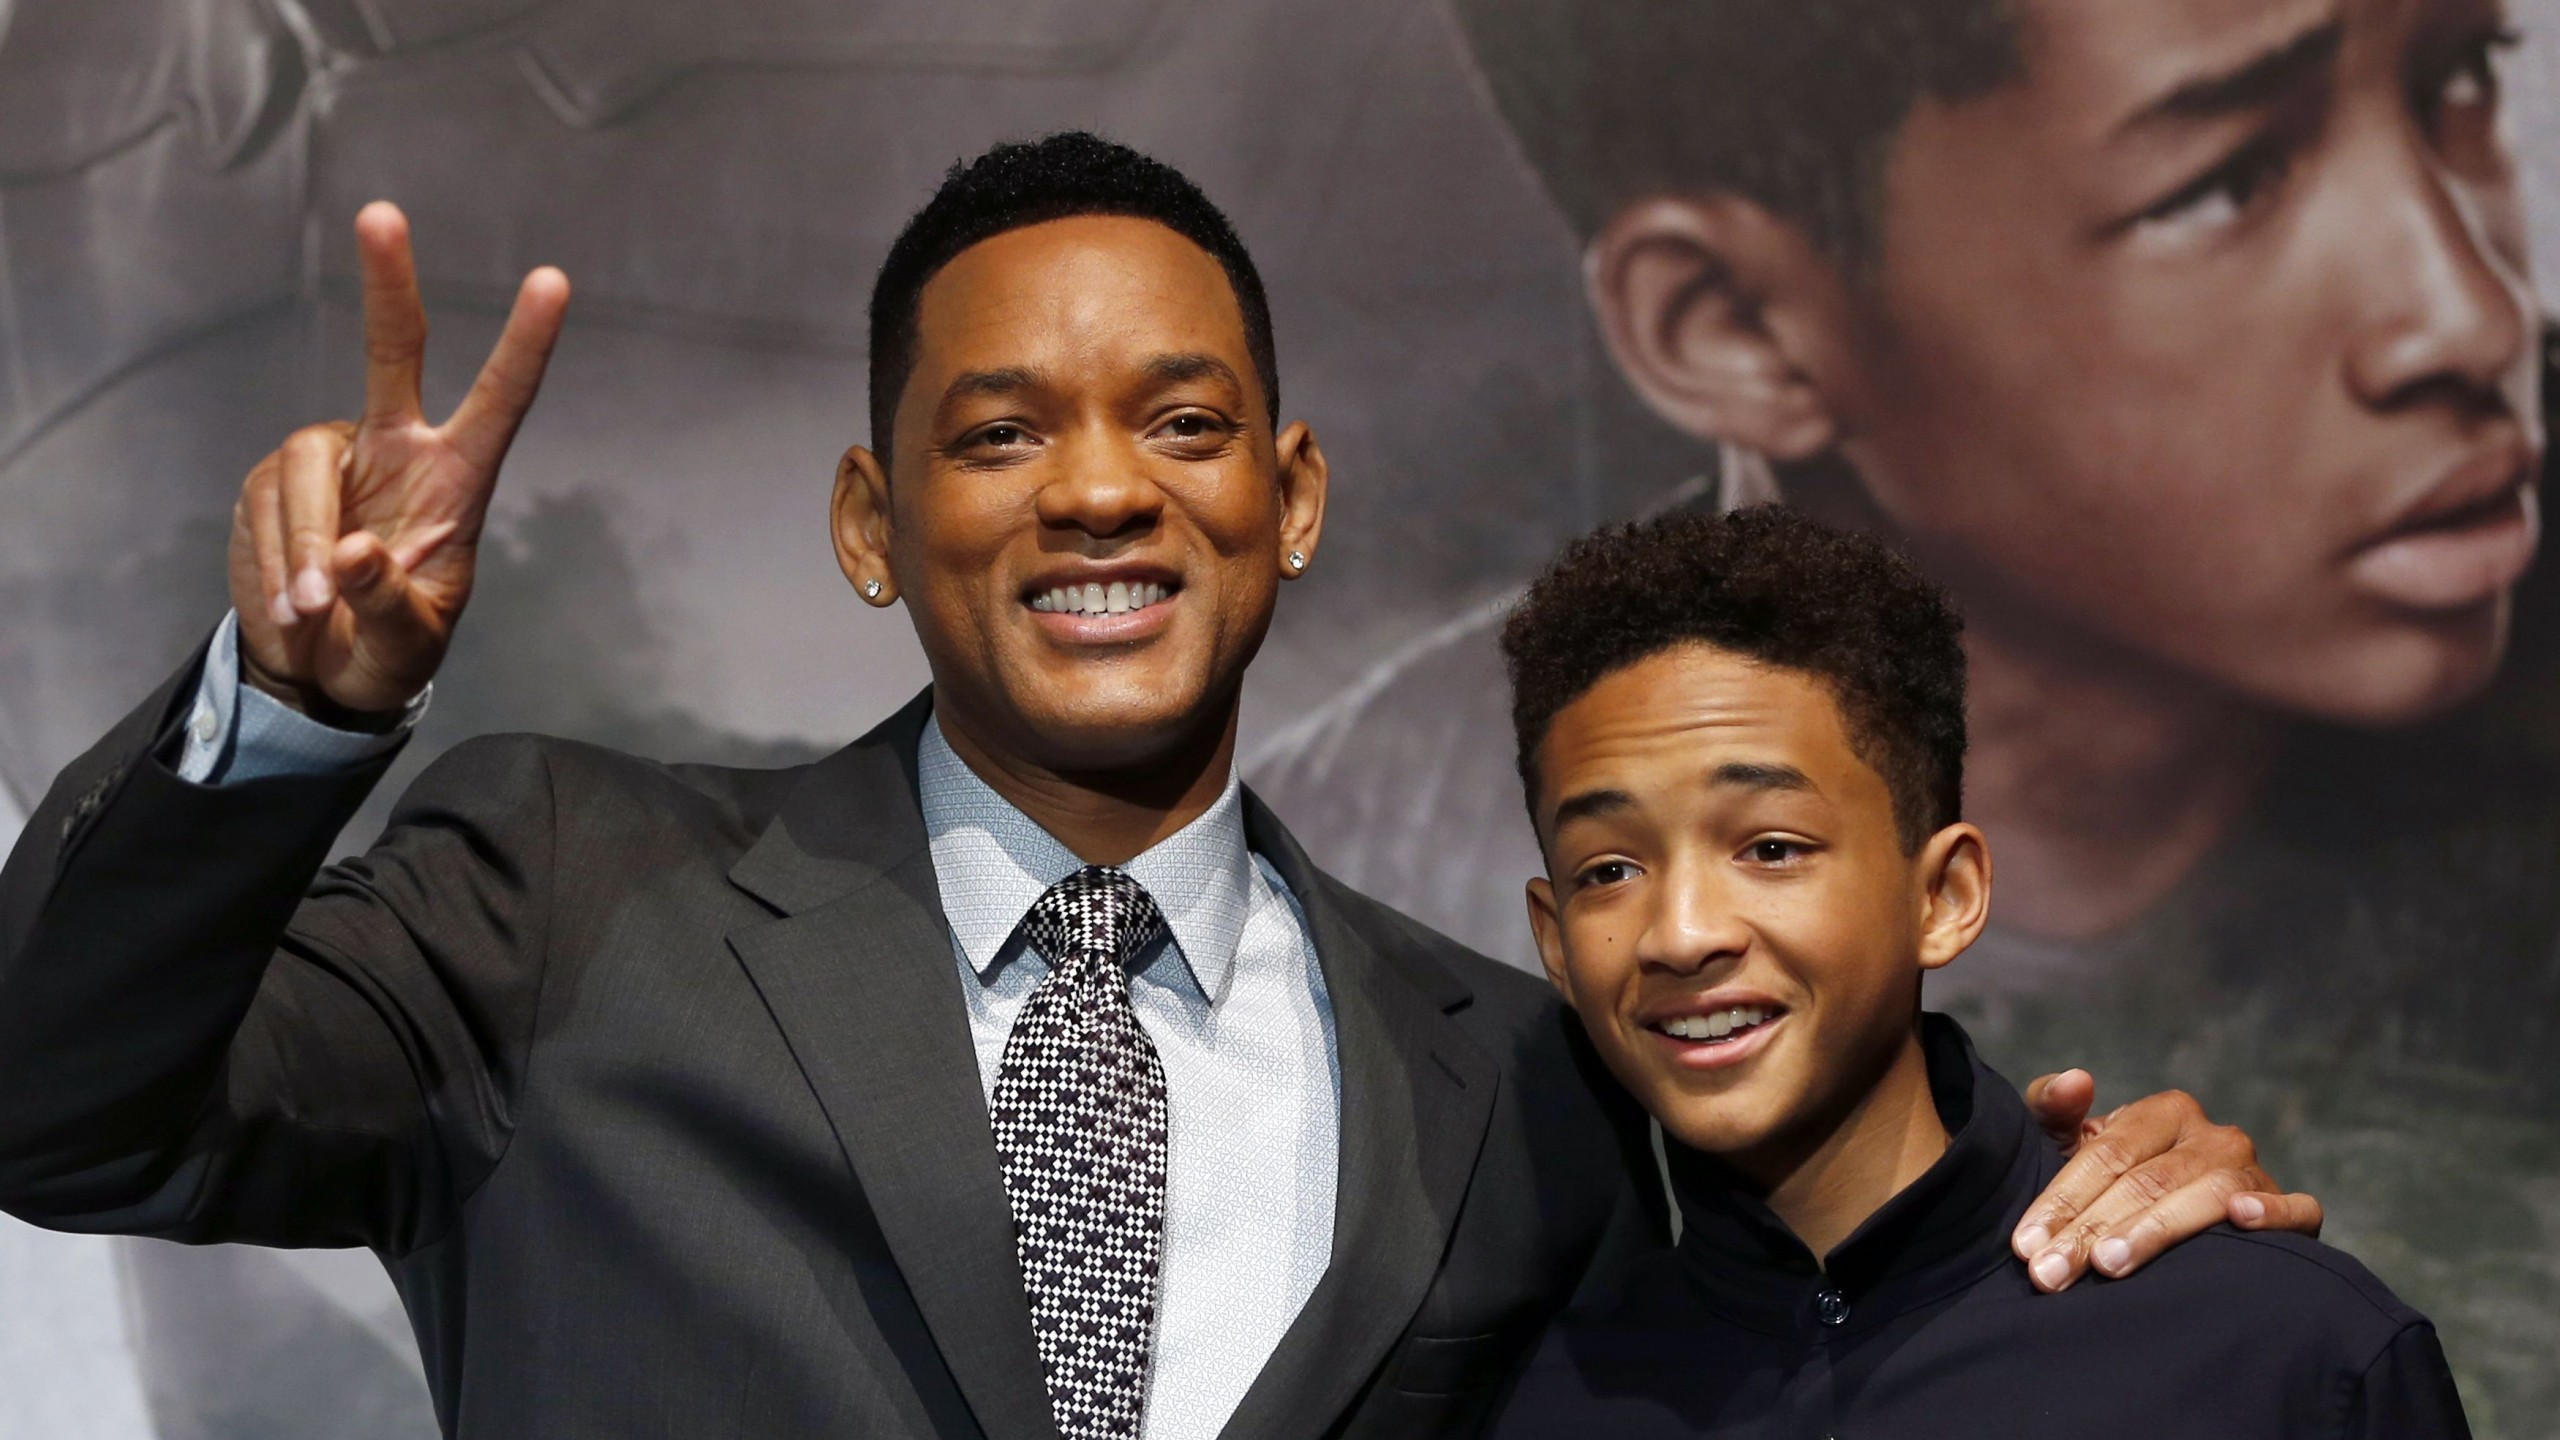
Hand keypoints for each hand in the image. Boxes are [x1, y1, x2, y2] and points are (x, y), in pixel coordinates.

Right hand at [227, 202, 569, 718]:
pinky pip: (265, 506)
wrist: (321, 670)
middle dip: (388, 284)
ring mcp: (332, 458)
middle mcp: (397, 449)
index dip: (525, 343)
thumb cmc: (390, 652)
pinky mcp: (274, 480)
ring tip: (311, 609)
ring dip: (301, 543)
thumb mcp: (408, 645)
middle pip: (394, 352)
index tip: (553, 279)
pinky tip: (289, 600)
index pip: (500, 401)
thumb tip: (348, 553)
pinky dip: (271, 560)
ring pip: (305, 467)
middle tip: (382, 213)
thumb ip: (387, 602)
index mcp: (458, 480)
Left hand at [2010, 1071, 2323, 1292]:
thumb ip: (2054, 1110)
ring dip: (2154, 1231)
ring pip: (2206, 1197)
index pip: (2107, 1154)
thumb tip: (2077, 1080)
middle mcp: (2214, 1137)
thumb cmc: (2111, 1181)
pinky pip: (2298, 1208)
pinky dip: (2273, 1212)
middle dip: (2091, 1232)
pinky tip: (2241, 1219)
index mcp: (2165, 1112)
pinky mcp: (2294, 1210)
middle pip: (2147, 1182)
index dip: (2062, 1199)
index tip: (2026, 1245)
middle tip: (2051, 1275)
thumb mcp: (2070, 1143)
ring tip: (2109, 1264)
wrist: (2171, 1217)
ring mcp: (2255, 1172)